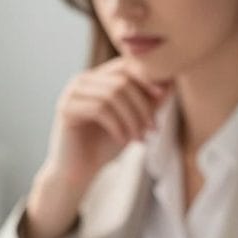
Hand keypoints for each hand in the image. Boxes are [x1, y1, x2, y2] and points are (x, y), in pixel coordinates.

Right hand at [44, 57, 172, 189]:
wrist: (78, 173)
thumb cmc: (105, 146)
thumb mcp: (133, 121)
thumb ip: (149, 102)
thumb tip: (171, 81)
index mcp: (96, 78)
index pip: (125, 65)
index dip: (146, 77)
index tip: (162, 97)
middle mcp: (82, 80)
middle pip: (121, 80)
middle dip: (142, 105)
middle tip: (152, 129)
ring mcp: (72, 93)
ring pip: (112, 95)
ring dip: (132, 119)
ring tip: (139, 139)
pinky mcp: (66, 109)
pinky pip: (100, 109)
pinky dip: (117, 126)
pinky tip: (123, 141)